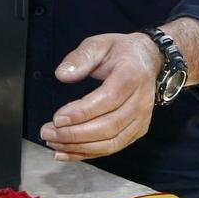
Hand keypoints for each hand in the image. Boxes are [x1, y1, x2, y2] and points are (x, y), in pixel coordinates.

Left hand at [40, 32, 158, 160]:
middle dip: (75, 134)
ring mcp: (142, 119)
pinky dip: (89, 154)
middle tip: (48, 133)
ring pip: (111, 142)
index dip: (82, 113)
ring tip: (54, 144)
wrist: (150, 60)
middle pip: (109, 126)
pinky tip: (67, 152)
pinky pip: (113, 148)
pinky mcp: (138, 131)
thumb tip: (62, 75)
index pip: (108, 99)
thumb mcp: (99, 44)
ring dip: (80, 147)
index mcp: (132, 76)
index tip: (57, 118)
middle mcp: (141, 101)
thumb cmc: (121, 52)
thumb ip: (81, 57)